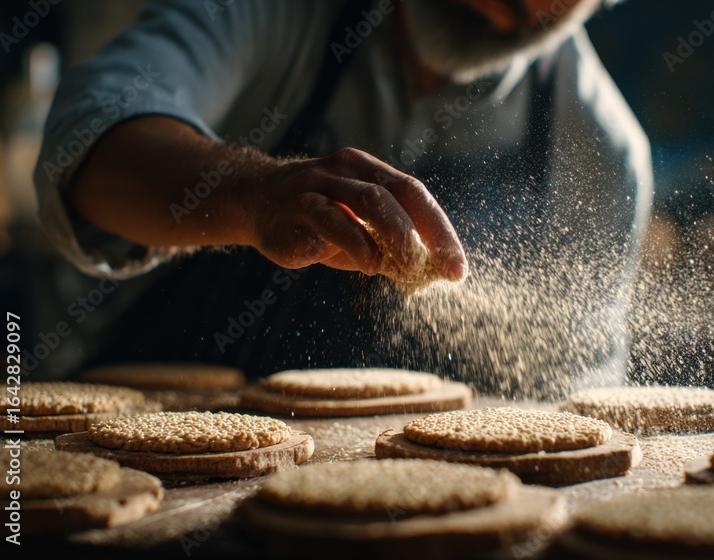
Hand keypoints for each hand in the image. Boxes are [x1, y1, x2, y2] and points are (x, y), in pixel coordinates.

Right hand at [237, 147, 467, 278]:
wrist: (255, 203)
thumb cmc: (317, 222)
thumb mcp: (358, 235)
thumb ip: (389, 250)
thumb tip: (429, 275)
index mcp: (371, 172)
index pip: (416, 195)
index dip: (441, 230)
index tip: (458, 267)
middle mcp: (350, 170)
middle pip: (402, 193)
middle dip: (431, 234)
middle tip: (448, 269)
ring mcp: (322, 183)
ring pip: (371, 200)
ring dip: (398, 236)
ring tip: (410, 267)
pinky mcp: (298, 205)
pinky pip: (333, 219)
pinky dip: (357, 244)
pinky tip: (370, 265)